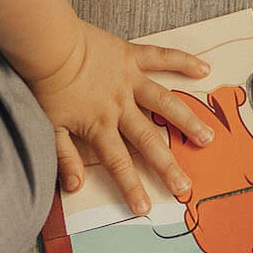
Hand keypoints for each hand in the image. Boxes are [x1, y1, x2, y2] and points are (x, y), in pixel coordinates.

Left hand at [26, 23, 217, 215]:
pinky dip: (183, 62)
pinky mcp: (132, 57)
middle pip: (148, 140)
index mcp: (99, 125)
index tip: (145, 208)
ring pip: (164, 103)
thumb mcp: (48, 126)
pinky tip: (204, 71)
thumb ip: (64, 157)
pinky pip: (162, 57)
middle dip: (167, 166)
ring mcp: (129, 81)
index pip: (118, 162)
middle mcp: (120, 106)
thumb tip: (75, 186)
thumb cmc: (44, 85)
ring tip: (207, 138)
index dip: (131, 187)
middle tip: (185, 187)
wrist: (47, 44)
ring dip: (187, 121)